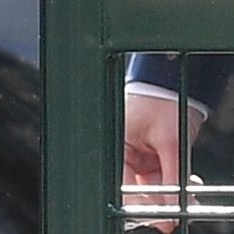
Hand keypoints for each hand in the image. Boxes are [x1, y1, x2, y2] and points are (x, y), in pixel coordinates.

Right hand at [124, 86, 205, 231]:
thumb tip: (173, 206)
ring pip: (150, 186)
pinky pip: (160, 178)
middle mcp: (119, 151)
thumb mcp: (171, 142)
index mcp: (112, 144)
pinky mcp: (147, 155)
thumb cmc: (163, 101)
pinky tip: (188, 183)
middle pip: (135, 188)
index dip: (140, 204)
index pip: (119, 184)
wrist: (175, 82)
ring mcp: (134, 154)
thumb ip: (172, 178)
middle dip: (160, 200)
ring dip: (171, 192)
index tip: (161, 218)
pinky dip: (174, 183)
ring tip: (189, 191)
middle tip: (178, 209)